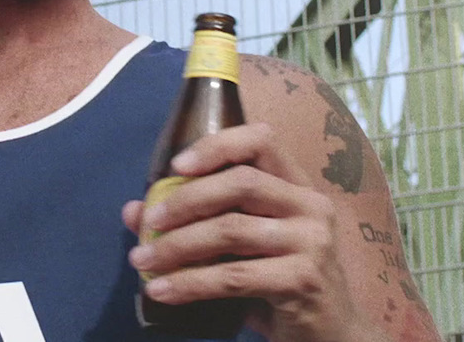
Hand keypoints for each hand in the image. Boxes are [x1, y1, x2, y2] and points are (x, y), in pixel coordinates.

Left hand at [123, 123, 383, 341]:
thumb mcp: (240, 247)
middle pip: (240, 182)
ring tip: (142, 260)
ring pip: (231, 230)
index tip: (175, 166)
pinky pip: (233, 276)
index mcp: (298, 186)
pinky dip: (189, 282)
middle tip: (149, 223)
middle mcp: (311, 205)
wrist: (330, 334)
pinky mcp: (304, 279)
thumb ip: (195, 223)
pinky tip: (161, 290)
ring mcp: (312, 242)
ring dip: (177, 246)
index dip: (216, 146)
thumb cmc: (279, 281)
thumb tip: (133, 211)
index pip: (262, 140)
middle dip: (185, 199)